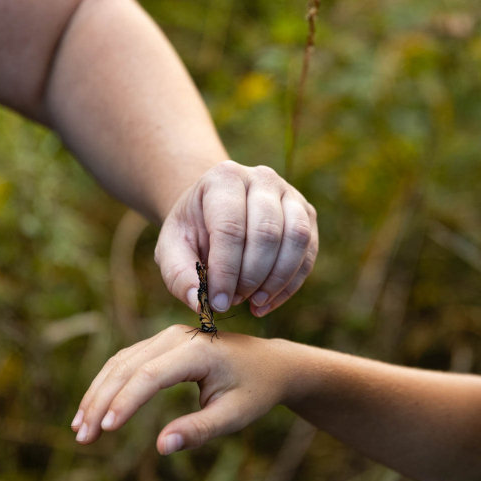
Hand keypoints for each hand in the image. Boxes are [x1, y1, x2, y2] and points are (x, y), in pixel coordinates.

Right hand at [71, 325, 289, 453]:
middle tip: (82, 438)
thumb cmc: (255, 390)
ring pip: (122, 362)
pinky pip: (128, 361)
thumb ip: (199, 430)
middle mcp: (179, 337)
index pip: (150, 375)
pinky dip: (107, 384)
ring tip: (80, 429)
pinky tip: (93, 409)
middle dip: (101, 402)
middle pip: (128, 367)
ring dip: (98, 394)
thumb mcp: (235, 415)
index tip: (105, 430)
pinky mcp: (164, 343)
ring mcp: (169, 337)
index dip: (125, 402)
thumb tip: (161, 447)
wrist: (271, 364)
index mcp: (199, 351)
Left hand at [155, 161, 318, 316]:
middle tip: (234, 300)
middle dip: (251, 277)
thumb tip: (199, 302)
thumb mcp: (171, 247)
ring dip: (277, 280)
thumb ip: (178, 274)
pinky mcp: (307, 214)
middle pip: (267, 233)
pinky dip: (291, 284)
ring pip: (297, 238)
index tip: (218, 302)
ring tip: (254, 303)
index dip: (226, 271)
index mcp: (224, 178)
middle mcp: (262, 178)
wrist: (215, 210)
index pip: (230, 227)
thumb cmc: (193, 230)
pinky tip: (267, 301)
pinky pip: (309, 251)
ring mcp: (290, 194)